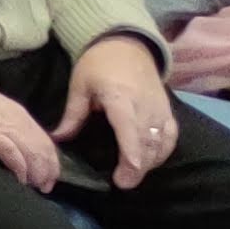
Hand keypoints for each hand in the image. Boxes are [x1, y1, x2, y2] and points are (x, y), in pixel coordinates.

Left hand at [59, 37, 177, 188]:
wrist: (127, 45)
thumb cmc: (98, 64)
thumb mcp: (79, 85)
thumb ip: (73, 115)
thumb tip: (58, 139)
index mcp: (121, 97)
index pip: (130, 129)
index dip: (132, 153)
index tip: (128, 173)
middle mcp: (145, 104)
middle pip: (148, 141)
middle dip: (139, 166)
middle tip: (123, 184)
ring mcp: (159, 108)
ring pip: (162, 141)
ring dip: (151, 161)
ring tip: (133, 175)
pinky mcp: (167, 109)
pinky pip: (171, 134)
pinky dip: (164, 150)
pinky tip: (151, 162)